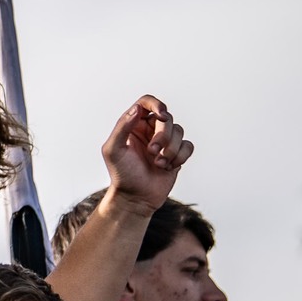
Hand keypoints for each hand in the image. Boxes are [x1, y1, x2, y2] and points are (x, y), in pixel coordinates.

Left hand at [100, 96, 192, 211]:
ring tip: (158, 163)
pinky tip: (168, 167)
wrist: (136, 197)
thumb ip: (122, 127)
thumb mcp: (113, 150)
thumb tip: (137, 109)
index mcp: (133, 125)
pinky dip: (180, 157)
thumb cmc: (122, 174)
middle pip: (167, 117)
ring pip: (179, 131)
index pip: (146, 103)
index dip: (156, 104)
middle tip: (152, 151)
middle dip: (163, 135)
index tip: (161, 115)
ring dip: (170, 149)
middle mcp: (149, 130)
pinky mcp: (177, 154)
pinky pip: (188, 145)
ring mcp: (165, 142)